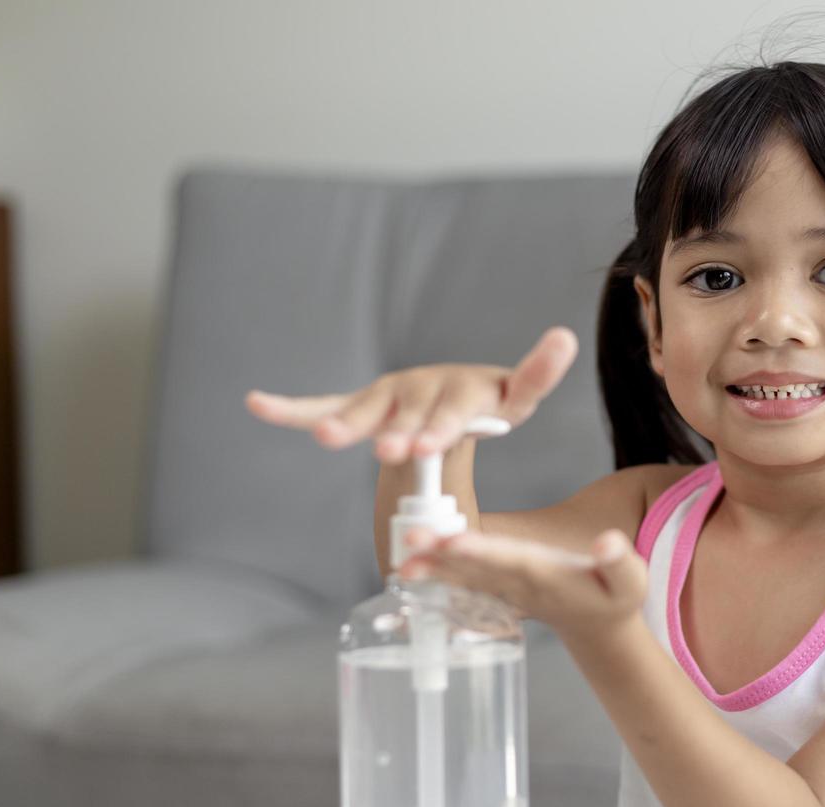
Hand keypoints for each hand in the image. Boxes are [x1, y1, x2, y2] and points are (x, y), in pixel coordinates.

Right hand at [242, 325, 577, 463]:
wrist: (454, 398)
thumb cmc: (486, 403)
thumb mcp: (516, 395)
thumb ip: (536, 372)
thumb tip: (566, 334)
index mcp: (463, 389)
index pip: (458, 407)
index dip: (443, 425)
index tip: (428, 446)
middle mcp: (423, 387)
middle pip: (412, 414)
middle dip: (403, 434)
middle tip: (394, 454)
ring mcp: (390, 396)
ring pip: (368, 413)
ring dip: (347, 427)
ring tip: (327, 441)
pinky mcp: (365, 405)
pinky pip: (325, 406)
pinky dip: (292, 409)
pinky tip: (257, 404)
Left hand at [398, 525, 647, 644]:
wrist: (598, 627)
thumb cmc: (615, 596)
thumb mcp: (630, 581)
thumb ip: (620, 561)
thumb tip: (607, 543)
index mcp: (547, 577)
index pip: (510, 561)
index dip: (482, 553)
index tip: (454, 542)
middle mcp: (520, 584)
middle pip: (477, 569)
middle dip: (444, 558)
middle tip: (409, 545)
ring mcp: (506, 589)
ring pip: (465, 576)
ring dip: (434, 568)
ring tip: (402, 558)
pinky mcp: (499, 590)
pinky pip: (464, 584)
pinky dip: (438, 576)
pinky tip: (409, 567)